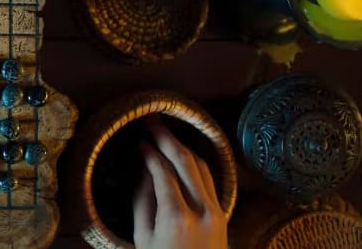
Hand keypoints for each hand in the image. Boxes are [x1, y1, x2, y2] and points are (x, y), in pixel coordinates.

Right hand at [133, 116, 226, 248]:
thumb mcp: (143, 237)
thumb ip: (143, 201)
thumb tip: (145, 169)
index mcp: (176, 218)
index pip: (163, 172)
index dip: (150, 153)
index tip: (139, 142)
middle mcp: (201, 211)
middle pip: (185, 161)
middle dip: (167, 138)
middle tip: (152, 122)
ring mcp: (216, 212)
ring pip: (201, 167)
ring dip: (183, 147)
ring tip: (165, 135)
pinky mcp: (222, 214)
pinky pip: (208, 179)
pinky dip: (194, 164)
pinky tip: (182, 157)